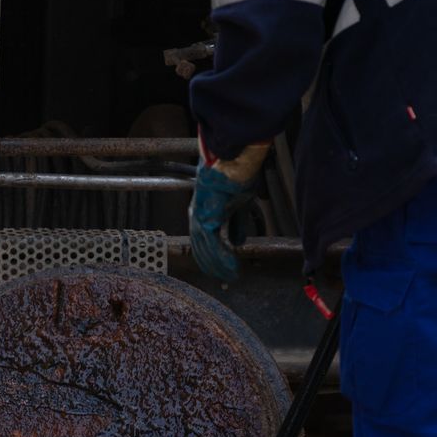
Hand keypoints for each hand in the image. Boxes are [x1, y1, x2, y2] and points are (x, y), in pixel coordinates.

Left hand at [190, 141, 268, 284]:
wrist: (234, 156)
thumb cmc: (236, 174)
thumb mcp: (239, 204)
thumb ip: (237, 225)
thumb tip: (238, 243)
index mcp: (202, 214)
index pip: (204, 243)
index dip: (214, 259)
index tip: (224, 271)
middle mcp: (197, 217)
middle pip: (202, 250)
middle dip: (215, 267)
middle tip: (227, 279)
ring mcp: (200, 218)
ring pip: (206, 250)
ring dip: (219, 266)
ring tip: (230, 276)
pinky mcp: (206, 217)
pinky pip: (213, 244)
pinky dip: (222, 258)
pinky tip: (231, 266)